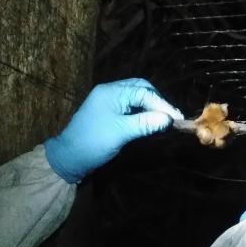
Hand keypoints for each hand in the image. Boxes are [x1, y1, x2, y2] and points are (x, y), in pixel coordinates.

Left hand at [45, 78, 182, 182]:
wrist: (69, 157)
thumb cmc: (94, 142)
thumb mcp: (121, 132)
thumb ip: (145, 123)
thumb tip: (169, 119)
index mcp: (111, 92)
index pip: (143, 92)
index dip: (162, 104)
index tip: (176, 118)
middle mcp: (109, 92)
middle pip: (140, 88)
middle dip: (157, 101)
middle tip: (170, 117)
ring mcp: (108, 101)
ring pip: (135, 97)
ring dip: (150, 106)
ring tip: (163, 120)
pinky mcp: (108, 112)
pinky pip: (129, 106)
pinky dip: (141, 112)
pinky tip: (149, 122)